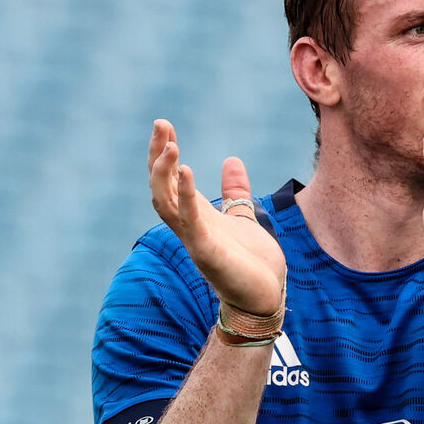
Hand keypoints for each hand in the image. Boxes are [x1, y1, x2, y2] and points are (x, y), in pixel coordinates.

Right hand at [148, 119, 286, 314]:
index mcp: (196, 217)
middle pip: (160, 187)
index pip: (170, 180)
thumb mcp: (244, 218)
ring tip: (171, 146)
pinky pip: (190, 221)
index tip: (164, 125)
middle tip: (160, 124)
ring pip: (165, 203)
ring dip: (164, 174)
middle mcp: (189, 227)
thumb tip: (232, 161)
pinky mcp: (208, 252)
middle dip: (157, 156)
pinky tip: (187, 171)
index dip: (165, 153)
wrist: (266, 298)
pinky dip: (186, 197)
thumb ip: (236, 193)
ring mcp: (195, 240)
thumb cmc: (253, 264)